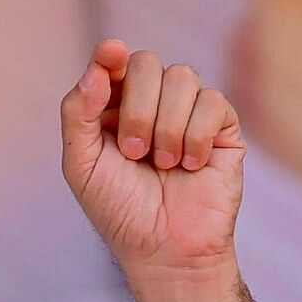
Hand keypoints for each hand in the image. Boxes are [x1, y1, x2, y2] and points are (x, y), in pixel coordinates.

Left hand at [60, 40, 245, 278]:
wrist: (164, 249)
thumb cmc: (118, 208)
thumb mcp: (81, 163)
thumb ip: (79, 114)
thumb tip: (96, 68)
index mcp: (113, 108)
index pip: (113, 64)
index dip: (110, 55)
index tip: (110, 53)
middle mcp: (151, 103)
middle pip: (147, 64)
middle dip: (137, 109)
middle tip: (133, 153)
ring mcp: (188, 112)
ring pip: (182, 77)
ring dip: (166, 127)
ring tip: (162, 165)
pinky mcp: (222, 127)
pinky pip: (213, 102)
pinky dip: (196, 136)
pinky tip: (190, 166)